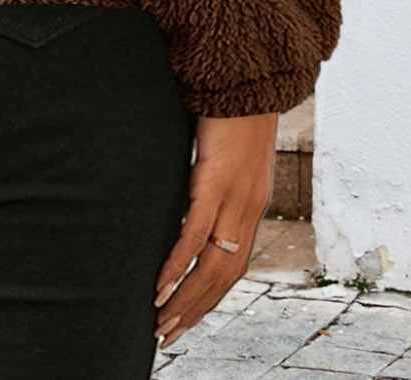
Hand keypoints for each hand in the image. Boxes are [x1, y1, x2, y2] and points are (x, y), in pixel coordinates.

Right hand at [153, 110, 277, 348]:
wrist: (249, 76)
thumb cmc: (230, 109)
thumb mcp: (223, 152)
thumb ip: (209, 177)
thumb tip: (184, 192)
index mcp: (251, 205)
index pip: (233, 267)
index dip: (210, 297)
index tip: (185, 318)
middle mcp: (248, 209)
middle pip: (223, 275)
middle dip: (194, 309)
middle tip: (167, 334)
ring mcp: (235, 197)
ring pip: (212, 263)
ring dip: (185, 297)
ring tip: (159, 319)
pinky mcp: (216, 179)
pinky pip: (196, 231)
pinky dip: (179, 261)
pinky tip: (162, 281)